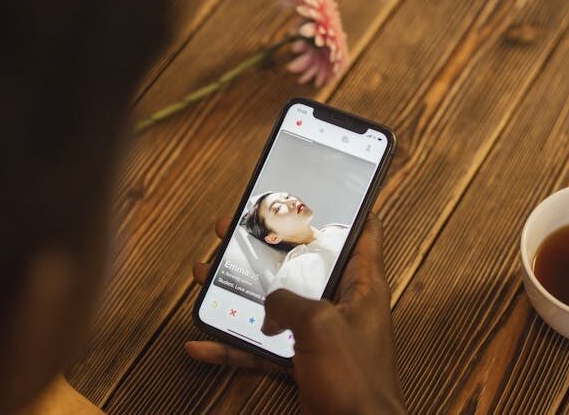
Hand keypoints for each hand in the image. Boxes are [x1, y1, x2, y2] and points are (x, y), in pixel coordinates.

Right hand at [187, 215, 405, 414]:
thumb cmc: (355, 381)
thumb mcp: (319, 324)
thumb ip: (288, 302)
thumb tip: (269, 307)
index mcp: (362, 284)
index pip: (364, 230)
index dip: (349, 205)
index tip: (327, 187)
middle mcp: (343, 304)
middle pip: (304, 262)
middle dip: (269, 244)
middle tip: (239, 227)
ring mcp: (322, 335)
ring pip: (276, 302)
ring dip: (240, 290)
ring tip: (207, 273)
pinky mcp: (304, 363)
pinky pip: (263, 347)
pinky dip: (234, 345)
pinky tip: (204, 343)